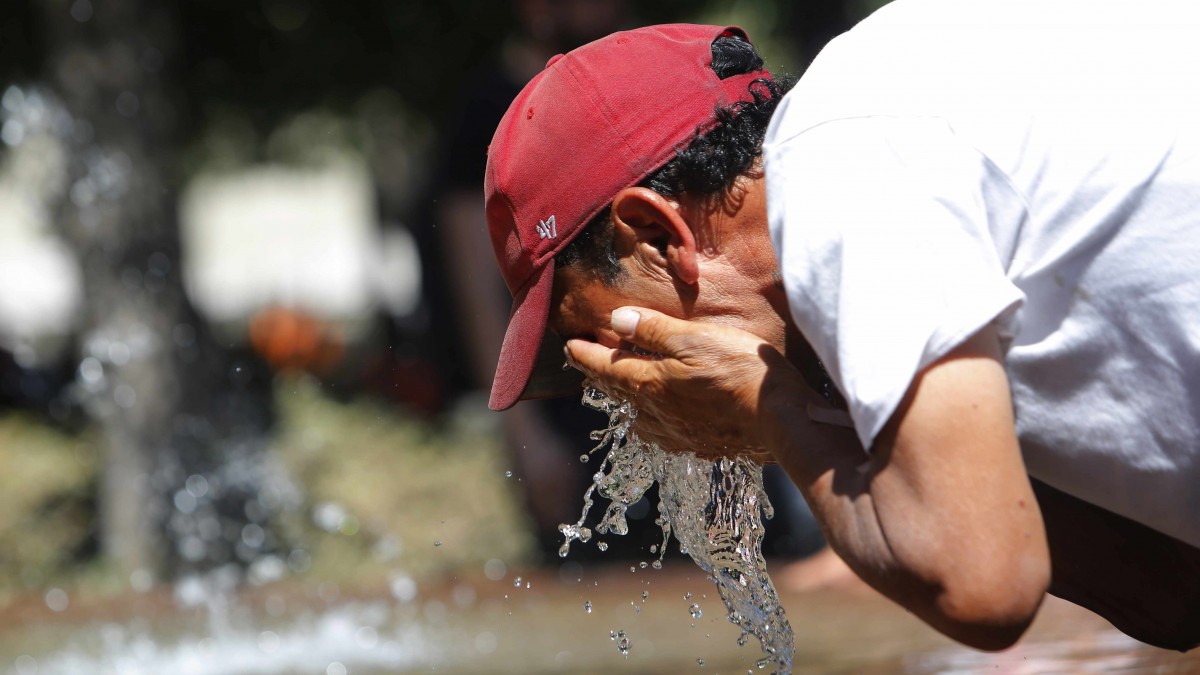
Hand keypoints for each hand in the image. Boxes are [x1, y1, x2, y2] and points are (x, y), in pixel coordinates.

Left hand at [564, 306, 804, 460]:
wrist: (778, 419)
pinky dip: (650, 421)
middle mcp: (657, 413)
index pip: (606, 367)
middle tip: (585, 363)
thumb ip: (653, 330)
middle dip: (599, 375)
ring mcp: (678, 433)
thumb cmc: (739, 371)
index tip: (569, 346)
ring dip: (624, 400)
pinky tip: (657, 420)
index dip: (585, 355)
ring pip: (638, 416)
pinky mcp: (701, 444)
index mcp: (650, 384)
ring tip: (619, 388)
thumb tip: (616, 320)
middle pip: (618, 392)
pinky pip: (662, 434)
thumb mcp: (694, 338)